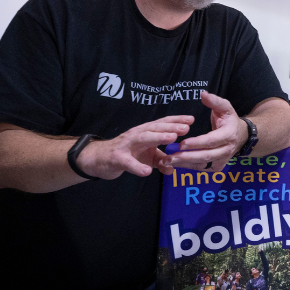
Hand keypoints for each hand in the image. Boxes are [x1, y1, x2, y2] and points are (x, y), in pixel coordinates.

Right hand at [78, 115, 192, 179]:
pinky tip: (147, 171)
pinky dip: (137, 167)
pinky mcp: (117, 158)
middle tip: (186, 127)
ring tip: (172, 138)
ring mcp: (126, 145)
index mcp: (144, 132)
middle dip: (171, 127)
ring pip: (143, 139)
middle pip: (155, 128)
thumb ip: (160, 161)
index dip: (176, 120)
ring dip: (158, 137)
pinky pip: (128, 162)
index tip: (191, 119)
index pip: (162, 124)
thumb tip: (173, 168)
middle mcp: (136, 135)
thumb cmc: (125, 154)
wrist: (97, 159)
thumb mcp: (145, 157)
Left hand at [168, 91, 247, 170]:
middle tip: (169, 157)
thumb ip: (214, 101)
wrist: (241, 136)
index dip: (196, 143)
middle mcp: (226, 150)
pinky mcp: (216, 167)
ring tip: (167, 161)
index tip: (181, 144)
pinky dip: (188, 166)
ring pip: (202, 164)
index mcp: (229, 134)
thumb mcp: (225, 108)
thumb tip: (203, 94)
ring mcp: (222, 160)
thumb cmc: (229, 120)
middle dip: (186, 157)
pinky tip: (175, 164)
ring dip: (184, 164)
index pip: (211, 141)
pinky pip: (201, 168)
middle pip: (205, 156)